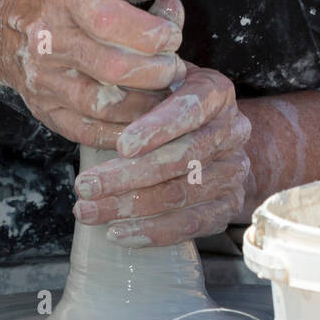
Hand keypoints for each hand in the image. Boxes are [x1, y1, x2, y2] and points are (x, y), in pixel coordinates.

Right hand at [0, 0, 186, 146]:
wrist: (1, 21)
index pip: (110, 20)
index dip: (150, 32)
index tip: (172, 35)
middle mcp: (50, 41)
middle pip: (112, 68)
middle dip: (158, 71)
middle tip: (177, 66)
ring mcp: (44, 79)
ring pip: (103, 105)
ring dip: (146, 103)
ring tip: (165, 89)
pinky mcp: (44, 108)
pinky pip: (88, 131)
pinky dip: (123, 129)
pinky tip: (144, 116)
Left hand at [72, 62, 252, 246]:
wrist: (207, 135)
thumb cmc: (167, 106)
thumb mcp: (153, 86)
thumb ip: (134, 93)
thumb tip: (99, 108)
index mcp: (216, 92)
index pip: (190, 109)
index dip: (157, 129)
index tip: (122, 146)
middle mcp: (233, 130)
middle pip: (182, 158)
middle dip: (128, 175)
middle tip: (85, 186)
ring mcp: (234, 170)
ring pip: (181, 194)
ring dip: (130, 207)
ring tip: (89, 211)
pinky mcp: (229, 204)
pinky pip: (192, 224)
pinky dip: (153, 231)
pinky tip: (119, 233)